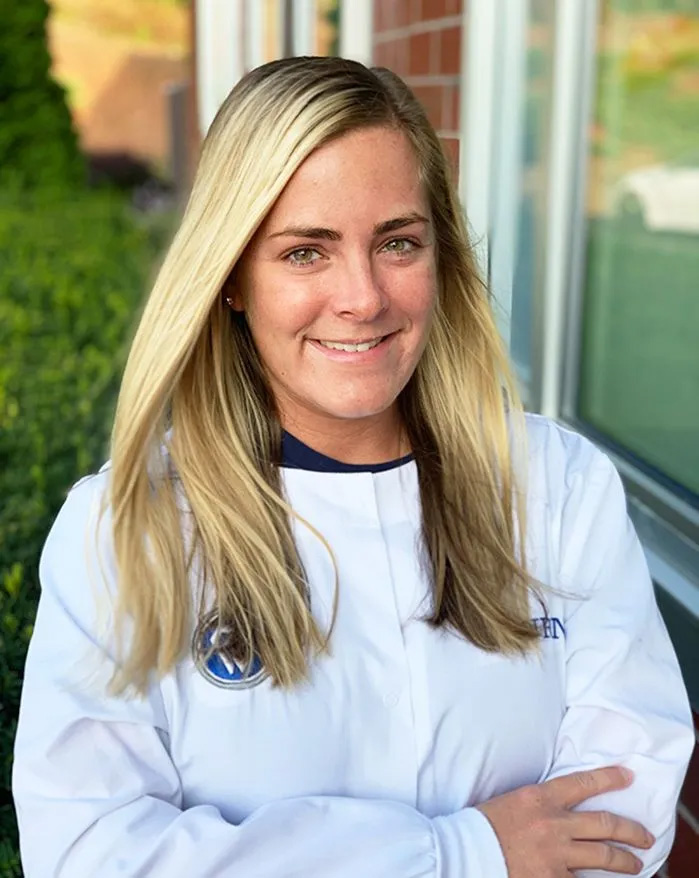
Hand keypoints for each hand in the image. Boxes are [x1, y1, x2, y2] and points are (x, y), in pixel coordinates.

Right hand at [476, 766, 653, 876]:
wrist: (466, 852)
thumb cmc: (485, 825)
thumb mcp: (514, 801)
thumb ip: (541, 802)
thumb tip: (564, 805)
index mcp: (540, 797)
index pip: (583, 783)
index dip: (609, 778)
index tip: (627, 776)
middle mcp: (552, 823)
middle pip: (604, 824)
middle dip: (630, 830)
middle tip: (645, 836)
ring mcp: (554, 854)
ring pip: (603, 856)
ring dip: (624, 861)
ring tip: (635, 863)